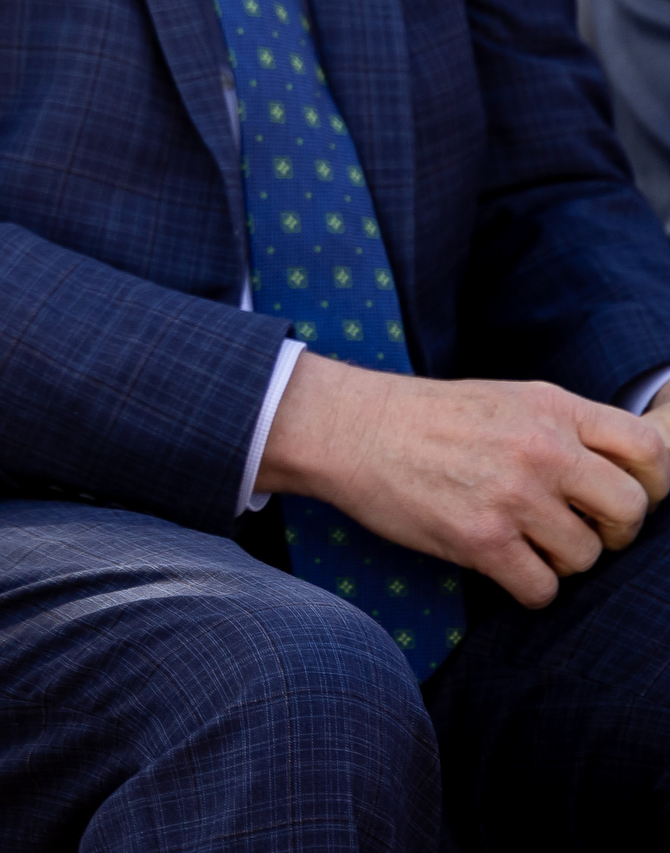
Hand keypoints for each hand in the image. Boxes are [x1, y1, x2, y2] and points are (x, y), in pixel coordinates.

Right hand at [256, 357, 669, 607]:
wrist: (348, 429)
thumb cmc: (425, 417)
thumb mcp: (506, 398)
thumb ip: (565, 427)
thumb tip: (622, 473)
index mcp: (552, 408)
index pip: (649, 451)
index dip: (652, 484)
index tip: (625, 498)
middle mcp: (541, 449)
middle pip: (630, 511)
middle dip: (614, 532)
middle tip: (580, 530)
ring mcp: (512, 495)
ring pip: (587, 557)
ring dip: (562, 561)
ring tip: (525, 543)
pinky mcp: (480, 539)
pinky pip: (542, 589)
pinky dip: (529, 588)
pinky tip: (502, 565)